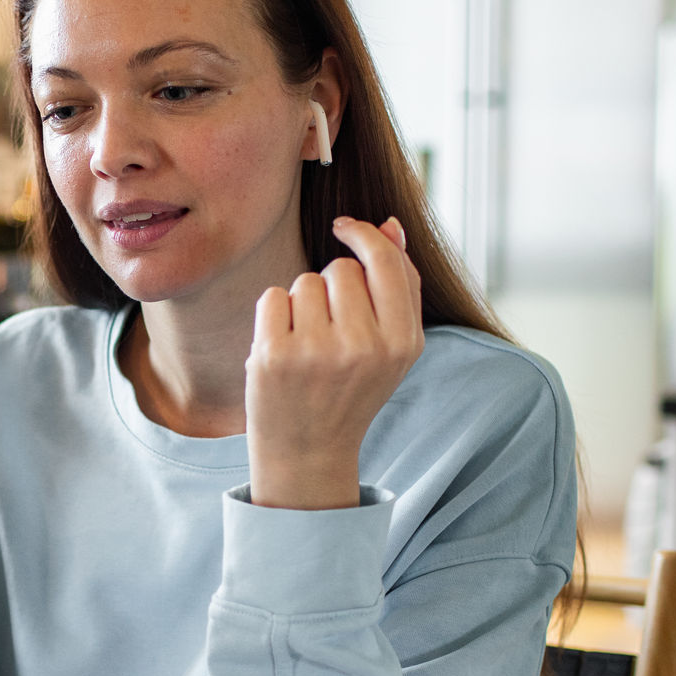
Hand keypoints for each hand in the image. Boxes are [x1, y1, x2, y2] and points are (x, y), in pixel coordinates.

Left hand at [245, 217, 423, 510]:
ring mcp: (318, 352)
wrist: (308, 451)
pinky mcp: (275, 356)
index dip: (365, 235)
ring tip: (308, 345)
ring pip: (306, 281)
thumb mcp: (391, 347)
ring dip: (302, 304)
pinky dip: (274, 316)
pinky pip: (273, 296)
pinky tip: (282, 348)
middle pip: (341, 269)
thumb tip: (391, 224)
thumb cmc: (351, 388)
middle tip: (330, 332)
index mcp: (403, 343)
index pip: (386, 261)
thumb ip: (399, 286)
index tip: (345, 228)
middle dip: (332, 286)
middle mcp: (365, 348)